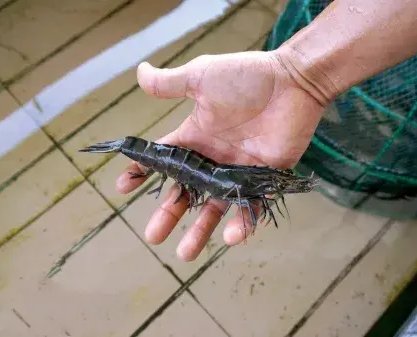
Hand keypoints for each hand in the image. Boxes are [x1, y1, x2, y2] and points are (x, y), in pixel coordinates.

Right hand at [116, 50, 329, 260]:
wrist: (293, 80)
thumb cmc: (247, 77)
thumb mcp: (201, 77)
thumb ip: (169, 83)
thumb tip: (138, 72)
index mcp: (195, 137)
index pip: (163, 161)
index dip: (142, 173)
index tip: (123, 187)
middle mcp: (213, 159)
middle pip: (186, 193)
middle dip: (168, 214)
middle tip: (153, 236)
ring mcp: (238, 171)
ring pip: (215, 208)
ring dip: (200, 231)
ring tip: (185, 254)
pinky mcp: (265, 179)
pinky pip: (251, 206)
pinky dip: (242, 223)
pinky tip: (231, 237)